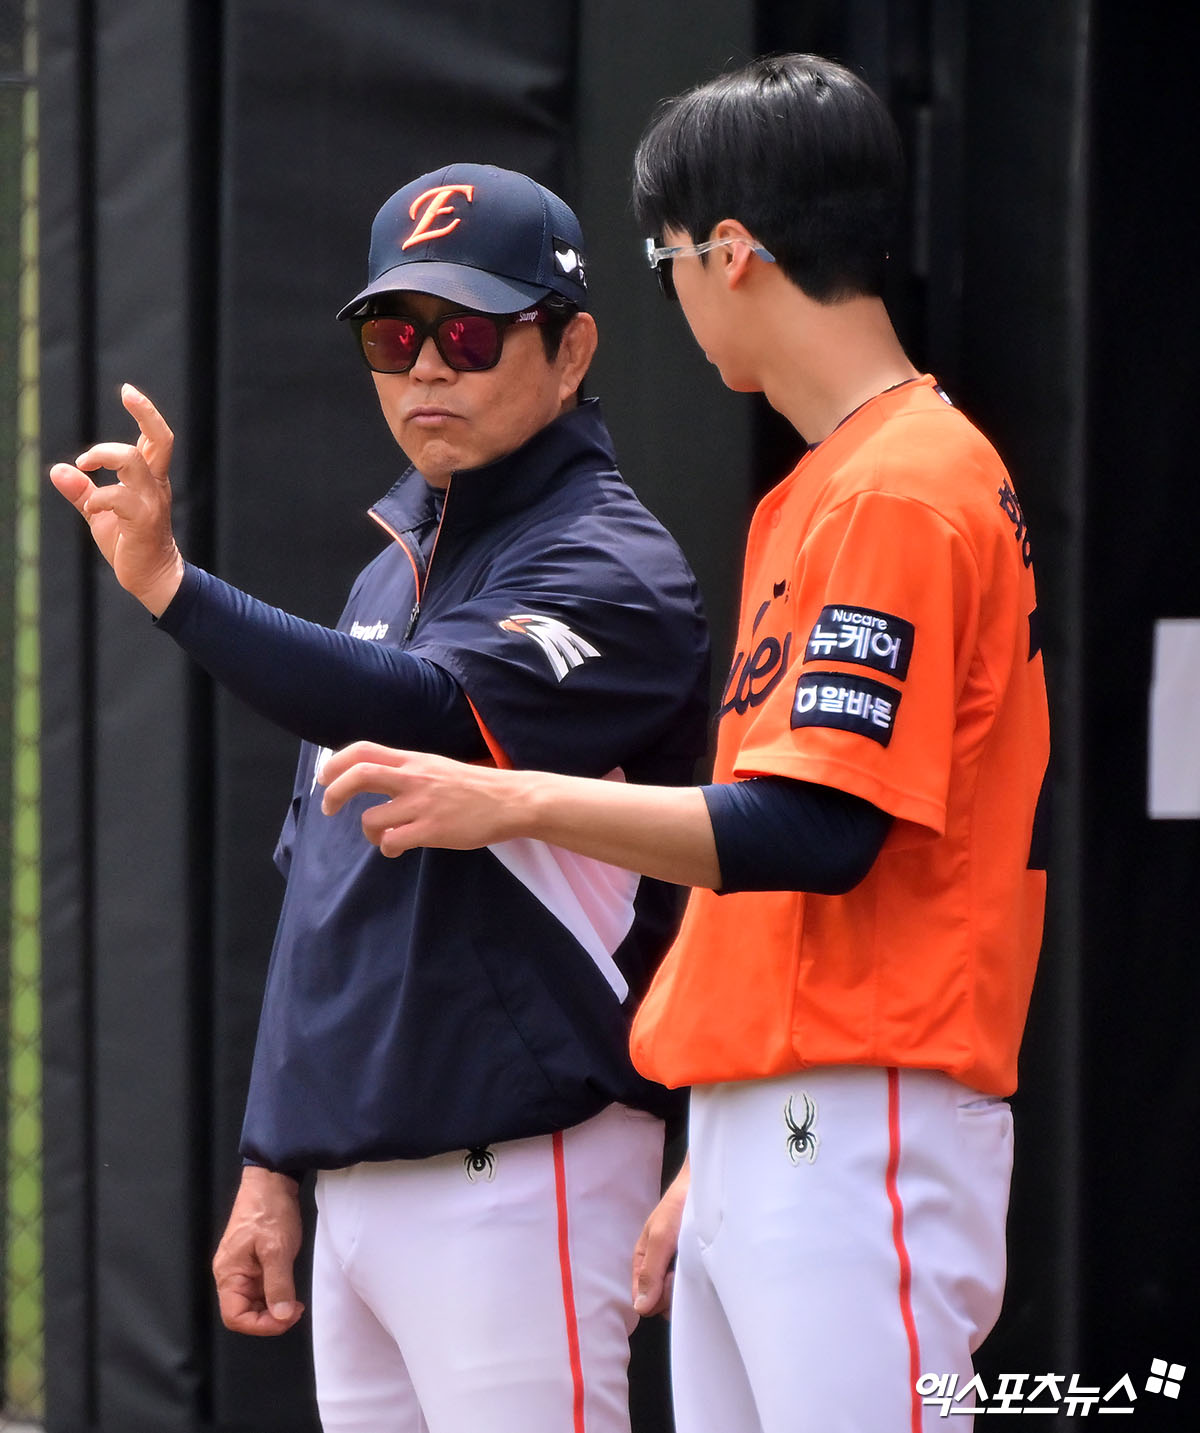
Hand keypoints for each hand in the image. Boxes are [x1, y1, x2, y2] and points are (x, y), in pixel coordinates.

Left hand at [48, 383, 184, 614]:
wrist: (152, 577)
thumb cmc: (130, 543)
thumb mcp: (100, 512)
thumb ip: (82, 490)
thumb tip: (57, 469)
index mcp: (149, 479)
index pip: (156, 438)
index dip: (145, 412)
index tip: (128, 391)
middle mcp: (155, 486)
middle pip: (161, 440)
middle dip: (146, 412)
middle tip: (127, 393)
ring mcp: (151, 503)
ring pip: (134, 461)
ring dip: (103, 454)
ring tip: (85, 464)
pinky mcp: (143, 522)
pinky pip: (118, 498)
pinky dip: (97, 496)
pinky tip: (90, 505)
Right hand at [212, 1166, 305, 1335]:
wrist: (273, 1180)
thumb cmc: (268, 1208)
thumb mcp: (277, 1248)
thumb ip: (278, 1284)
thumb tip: (281, 1316)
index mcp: (229, 1273)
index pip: (235, 1317)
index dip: (260, 1325)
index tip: (285, 1319)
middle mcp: (232, 1274)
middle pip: (244, 1313)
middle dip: (269, 1318)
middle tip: (294, 1311)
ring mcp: (243, 1268)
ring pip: (254, 1302)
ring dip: (274, 1307)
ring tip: (294, 1302)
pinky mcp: (255, 1261)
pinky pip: (262, 1288)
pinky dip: (276, 1293)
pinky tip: (290, 1289)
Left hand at [319, 741, 519, 856]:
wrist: (510, 801)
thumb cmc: (476, 787)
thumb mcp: (438, 768)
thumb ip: (409, 771)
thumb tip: (378, 780)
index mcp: (414, 760)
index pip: (364, 750)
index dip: (337, 762)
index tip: (326, 778)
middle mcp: (414, 778)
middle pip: (359, 775)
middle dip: (335, 793)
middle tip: (329, 808)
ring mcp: (422, 805)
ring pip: (371, 819)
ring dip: (369, 832)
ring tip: (383, 836)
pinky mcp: (432, 830)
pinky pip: (392, 842)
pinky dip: (387, 848)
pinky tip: (396, 849)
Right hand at [632, 1157, 689, 1318]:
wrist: (705, 1185)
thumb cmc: (678, 1205)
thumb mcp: (660, 1236)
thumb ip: (650, 1272)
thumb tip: (640, 1308)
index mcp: (643, 1260)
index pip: (642, 1299)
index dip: (656, 1297)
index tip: (668, 1280)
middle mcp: (658, 1268)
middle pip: (660, 1302)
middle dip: (671, 1293)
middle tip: (683, 1267)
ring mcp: (676, 1269)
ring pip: (676, 1297)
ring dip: (685, 1287)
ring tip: (695, 1262)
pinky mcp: (693, 1267)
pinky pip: (691, 1287)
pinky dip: (696, 1282)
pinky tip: (703, 1266)